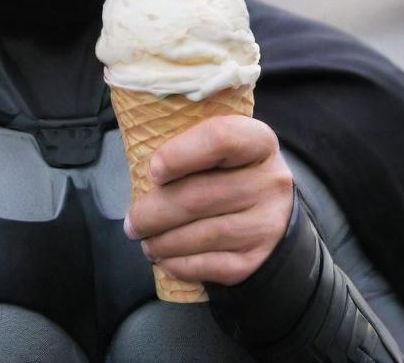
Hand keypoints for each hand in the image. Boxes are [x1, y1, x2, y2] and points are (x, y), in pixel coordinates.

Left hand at [123, 115, 294, 286]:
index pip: (220, 138)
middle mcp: (269, 180)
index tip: (153, 171)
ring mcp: (267, 222)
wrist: (272, 212)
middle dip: (154, 212)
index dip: (180, 154)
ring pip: (203, 234)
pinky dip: (181, 264)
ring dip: (163, 242)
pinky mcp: (258, 258)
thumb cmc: (229, 171)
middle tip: (132, 222)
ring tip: (145, 241)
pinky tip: (165, 259)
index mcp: (257, 141)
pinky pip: (212, 265)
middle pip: (199, 196)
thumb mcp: (219, 148)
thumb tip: (143, 172)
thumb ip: (188, 148)